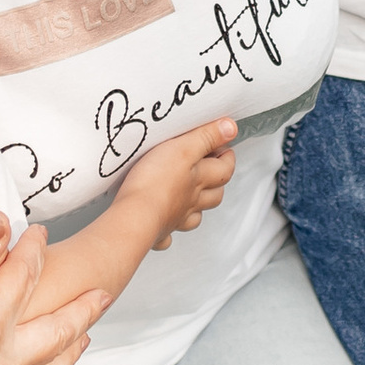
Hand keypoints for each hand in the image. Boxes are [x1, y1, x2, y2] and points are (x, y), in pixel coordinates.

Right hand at [122, 119, 237, 250]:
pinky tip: (166, 227)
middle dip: (217, 182)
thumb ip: (206, 137)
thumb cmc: (155, 183)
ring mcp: (174, 218)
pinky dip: (169, 231)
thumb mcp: (182, 149)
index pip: (223, 169)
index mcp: (199, 180)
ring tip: (195, 197)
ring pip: (194, 216)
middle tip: (214, 168)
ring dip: (199, 207)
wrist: (134, 218)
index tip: (224, 144)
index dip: (227, 156)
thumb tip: (230, 128)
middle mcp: (190, 201)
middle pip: (214, 195)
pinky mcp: (156, 231)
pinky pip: (166, 235)